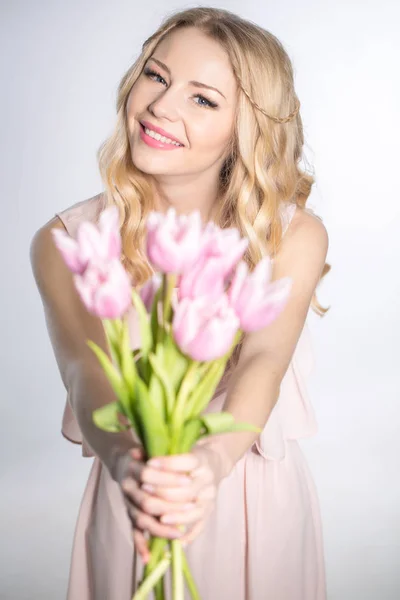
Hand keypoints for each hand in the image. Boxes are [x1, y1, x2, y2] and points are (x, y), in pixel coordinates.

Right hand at [111, 446, 198, 562]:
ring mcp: (128, 503)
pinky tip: (148, 558)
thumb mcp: (153, 449)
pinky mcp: (130, 514)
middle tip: (189, 508)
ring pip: (141, 520)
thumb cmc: (146, 455)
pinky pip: (134, 532)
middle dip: (168, 507)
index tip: (188, 480)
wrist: (126, 462)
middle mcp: (127, 487)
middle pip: (146, 502)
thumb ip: (160, 453)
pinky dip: (140, 545)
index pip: (149, 474)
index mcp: (133, 468)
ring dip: (160, 529)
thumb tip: (162, 456)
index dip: (168, 478)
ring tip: (178, 533)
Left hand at [144, 441, 228, 546]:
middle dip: (163, 491)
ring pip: (192, 511)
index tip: (149, 464)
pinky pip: (199, 526)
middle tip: (144, 488)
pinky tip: (176, 541)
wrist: (214, 463)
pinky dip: (188, 535)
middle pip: (186, 490)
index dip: (168, 465)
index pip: (187, 462)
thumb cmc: (190, 457)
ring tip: (157, 516)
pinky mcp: (209, 510)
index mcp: (202, 460)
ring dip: (174, 515)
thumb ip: (158, 452)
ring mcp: (210, 496)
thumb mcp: (179, 449)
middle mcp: (208, 478)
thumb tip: (133, 454)